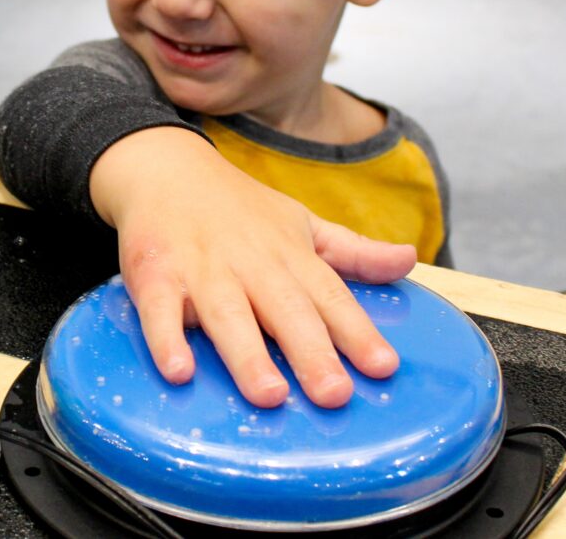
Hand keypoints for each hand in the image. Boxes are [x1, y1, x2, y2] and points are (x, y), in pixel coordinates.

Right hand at [90, 127, 417, 408]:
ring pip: (227, 315)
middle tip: (334, 395)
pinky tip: (179, 371)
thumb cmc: (238, 210)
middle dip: (310, 352)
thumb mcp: (302, 223)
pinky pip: (159, 311)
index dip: (357, 332)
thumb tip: (410, 260)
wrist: (165, 169)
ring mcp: (202, 270)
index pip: (330, 296)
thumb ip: (353, 252)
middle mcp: (251, 264)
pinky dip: (166, 340)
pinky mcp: (155, 275)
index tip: (383, 367)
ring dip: (247, 354)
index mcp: (290, 256)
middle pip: (284, 310)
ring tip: (269, 395)